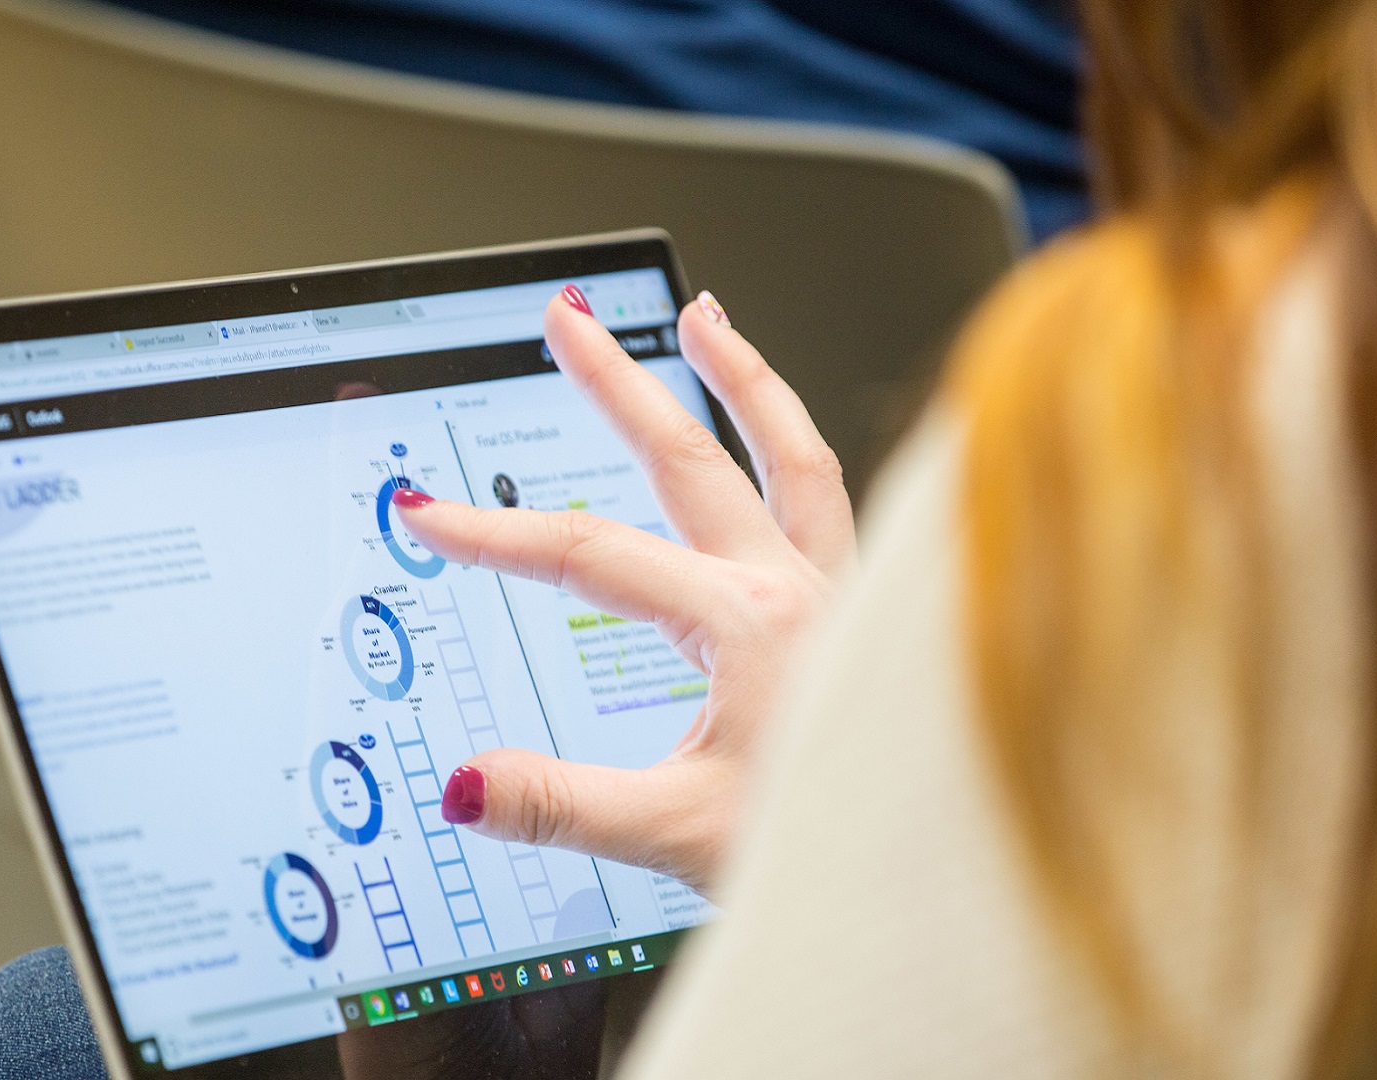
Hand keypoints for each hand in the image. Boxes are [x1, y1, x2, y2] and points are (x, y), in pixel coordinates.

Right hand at [392, 287, 855, 894]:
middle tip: (568, 318)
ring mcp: (842, 592)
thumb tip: (467, 781)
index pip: (591, 554)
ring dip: (743, 379)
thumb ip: (562, 805)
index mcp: (746, 626)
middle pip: (690, 456)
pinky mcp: (868, 614)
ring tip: (702, 318)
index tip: (430, 516)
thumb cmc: (836, 853)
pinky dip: (807, 449)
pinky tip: (791, 441)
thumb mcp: (679, 837)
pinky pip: (841, 504)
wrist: (947, 873)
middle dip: (619, 378)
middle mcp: (798, 589)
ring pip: (794, 454)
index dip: (496, 533)